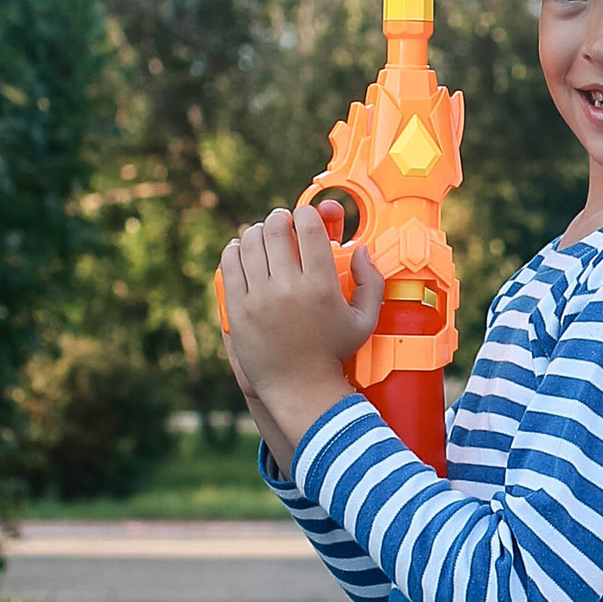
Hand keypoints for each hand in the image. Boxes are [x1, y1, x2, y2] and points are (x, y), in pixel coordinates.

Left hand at [217, 204, 381, 473]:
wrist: (300, 388)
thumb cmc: (334, 354)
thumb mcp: (364, 321)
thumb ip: (371, 282)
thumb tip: (360, 249)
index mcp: (321, 285)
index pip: (308, 227)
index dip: (306, 213)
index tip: (305, 216)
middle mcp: (289, 287)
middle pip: (276, 229)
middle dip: (280, 218)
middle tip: (282, 221)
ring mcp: (259, 298)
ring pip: (250, 242)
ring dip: (257, 231)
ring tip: (263, 234)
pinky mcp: (238, 308)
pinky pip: (231, 264)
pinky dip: (235, 250)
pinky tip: (242, 249)